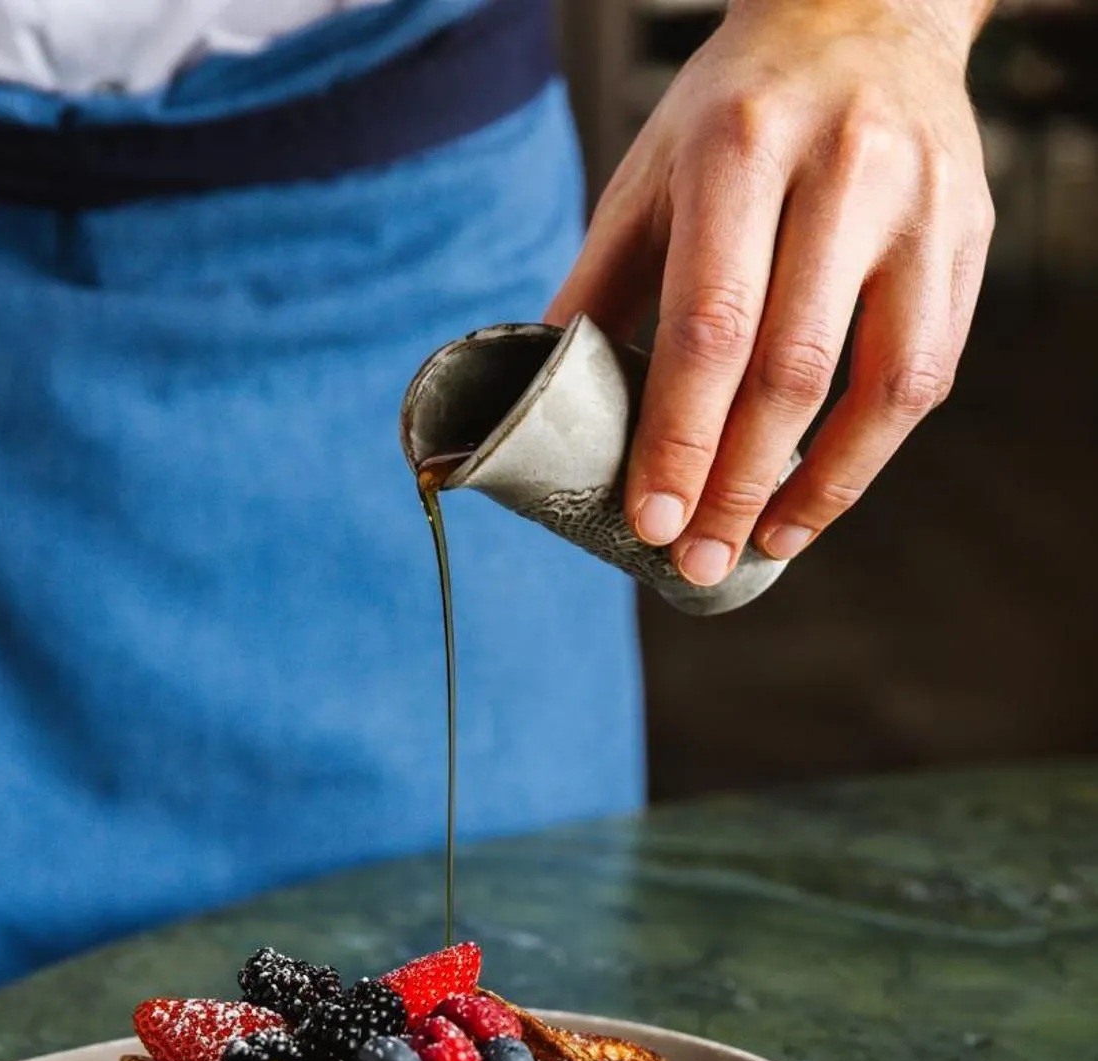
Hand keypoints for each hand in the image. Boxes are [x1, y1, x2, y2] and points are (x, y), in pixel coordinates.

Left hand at [548, 0, 995, 585]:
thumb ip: (595, 290)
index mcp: (741, 148)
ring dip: (817, 488)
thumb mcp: (648, 177)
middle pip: (791, 367)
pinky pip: (926, 375)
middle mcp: (845, 168)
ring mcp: (922, 205)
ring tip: (759, 546)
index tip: (650, 521)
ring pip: (883, 383)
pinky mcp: (969, 238)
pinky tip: (813, 501)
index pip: (710, 324)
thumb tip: (536, 411)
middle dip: (737, 483)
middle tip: (695, 561)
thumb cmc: (736, 113)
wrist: (863, 13)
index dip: (680, 437)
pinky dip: (868, 456)